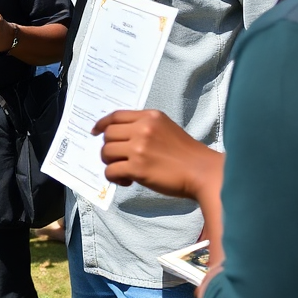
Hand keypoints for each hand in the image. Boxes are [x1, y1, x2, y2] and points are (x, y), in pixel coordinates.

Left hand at [92, 109, 222, 199]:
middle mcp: (142, 128)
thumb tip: (121, 137)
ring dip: (110, 163)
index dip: (101, 124)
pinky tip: (128, 181)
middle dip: (108, 148)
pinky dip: (115, 177)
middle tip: (119, 159)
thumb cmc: (187, 155)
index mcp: (150, 116)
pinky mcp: (137, 167)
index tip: (95, 132)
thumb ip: (145, 127)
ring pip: (106, 152)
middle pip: (108, 135)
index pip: (115, 115)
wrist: (203, 172)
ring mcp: (139, 147)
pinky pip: (111, 170)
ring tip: (124, 171)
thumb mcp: (166, 128)